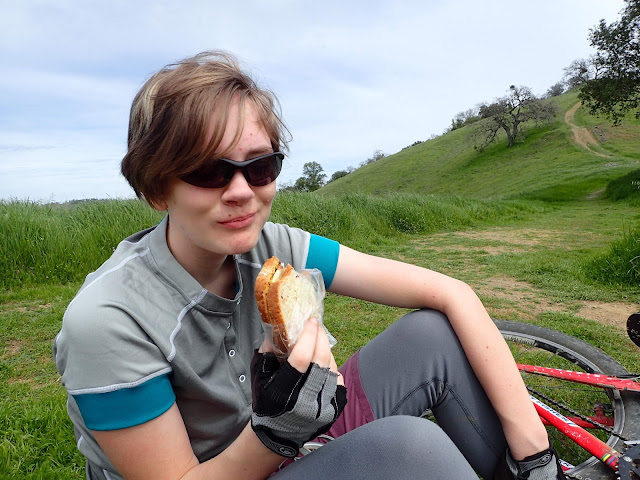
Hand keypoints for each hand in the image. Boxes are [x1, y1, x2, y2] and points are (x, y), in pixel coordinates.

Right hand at [250, 318, 346, 456]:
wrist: (278, 434)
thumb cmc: (266, 402)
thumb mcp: (259, 377)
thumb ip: (266, 353)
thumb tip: (278, 329)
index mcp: (284, 392)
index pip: (302, 357)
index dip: (308, 335)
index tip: (310, 320)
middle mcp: (306, 400)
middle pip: (321, 360)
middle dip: (320, 337)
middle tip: (316, 325)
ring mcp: (323, 406)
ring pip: (332, 368)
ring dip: (326, 350)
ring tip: (318, 343)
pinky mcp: (335, 410)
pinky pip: (338, 379)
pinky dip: (332, 367)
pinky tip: (323, 362)